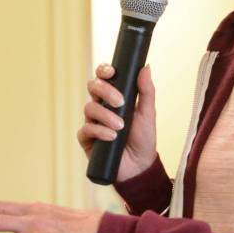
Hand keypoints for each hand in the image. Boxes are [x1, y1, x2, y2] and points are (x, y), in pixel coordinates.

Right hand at [77, 63, 156, 180]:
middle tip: (120, 102)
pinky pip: (85, 130)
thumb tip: (145, 67)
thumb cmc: (144, 138)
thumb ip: (146, 90)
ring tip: (121, 127)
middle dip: (105, 91)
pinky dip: (99, 131)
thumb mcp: (148, 113)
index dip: (103, 71)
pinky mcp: (87, 139)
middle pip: (92, 87)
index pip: (103, 78)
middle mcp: (101, 106)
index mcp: (114, 97)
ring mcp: (92, 122)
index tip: (111, 72)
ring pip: (89, 108)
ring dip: (106, 116)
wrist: (140, 166)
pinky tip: (111, 137)